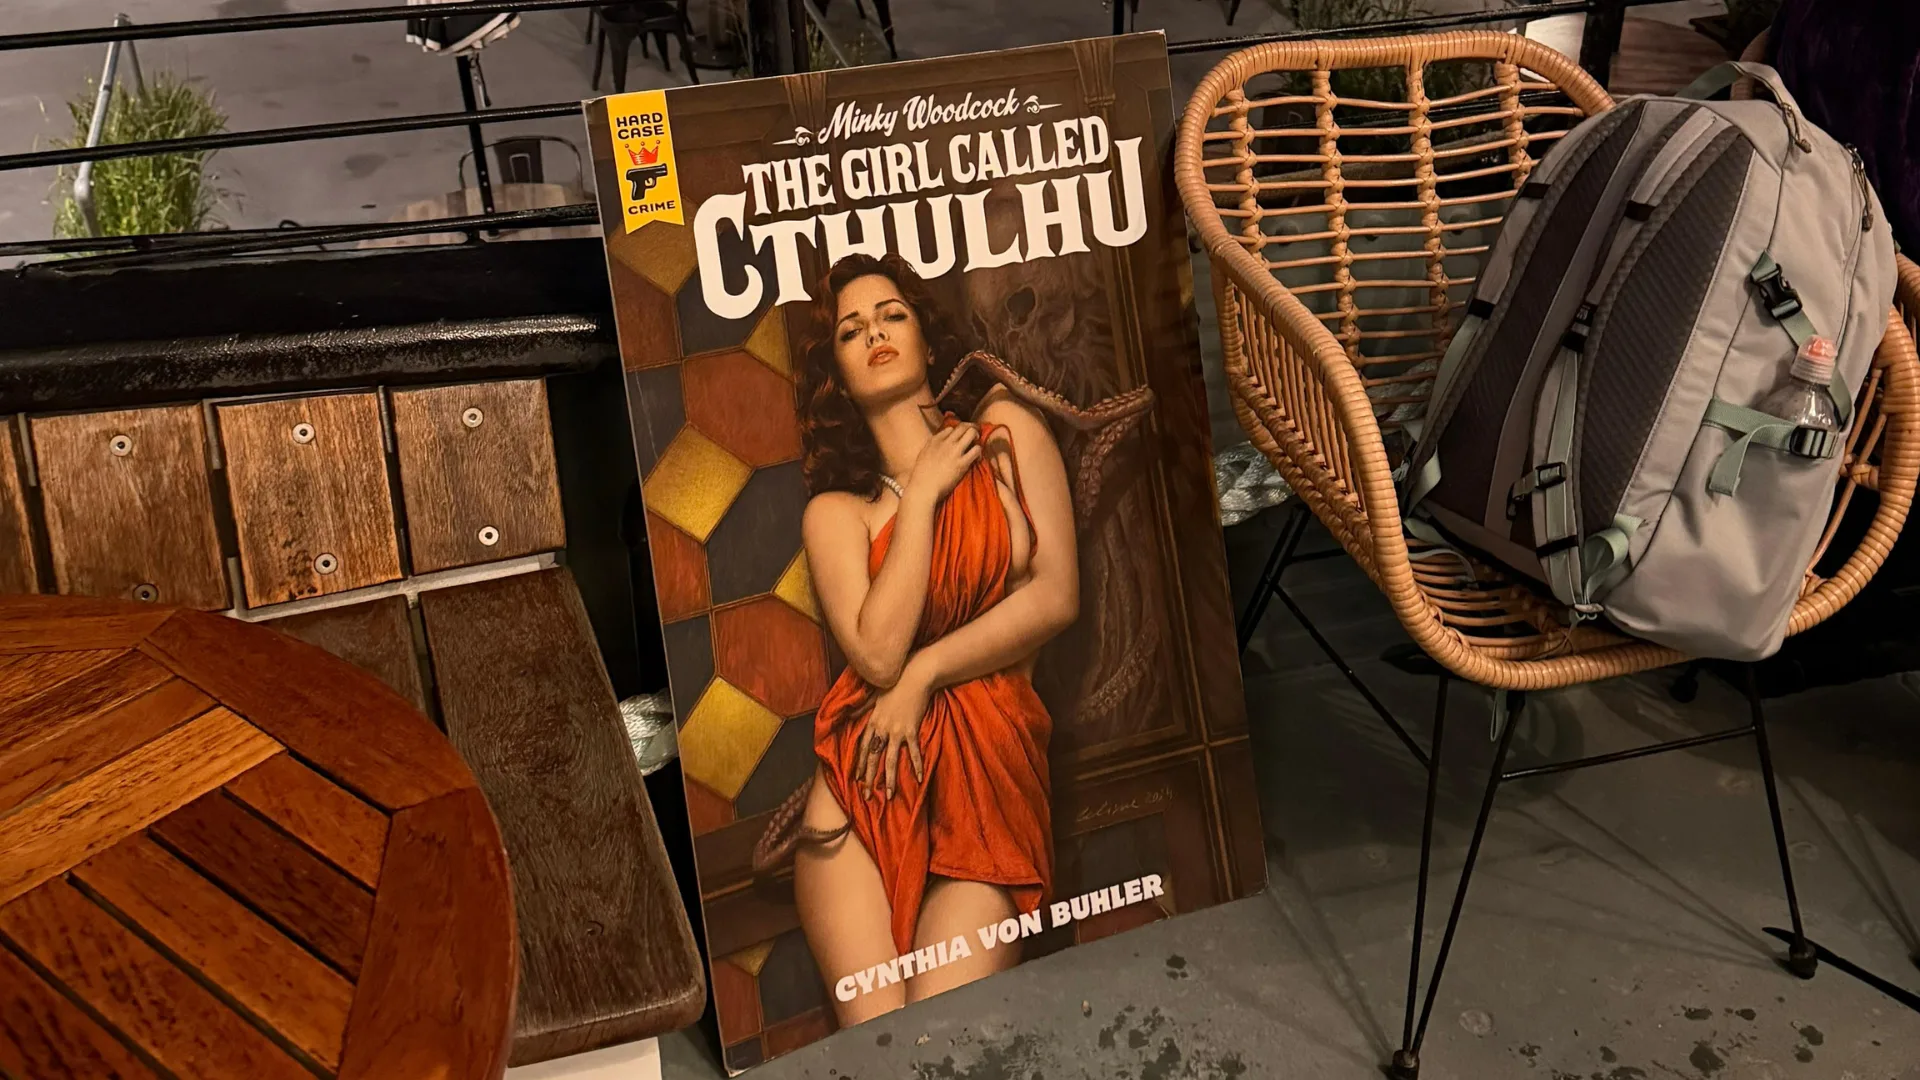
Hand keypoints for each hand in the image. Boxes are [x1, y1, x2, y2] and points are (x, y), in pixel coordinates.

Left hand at [854, 668, 931, 800]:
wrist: (914, 676)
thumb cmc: (895, 684)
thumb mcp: (874, 696)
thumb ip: (861, 709)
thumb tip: (848, 716)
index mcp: (872, 722)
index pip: (863, 748)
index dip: (860, 765)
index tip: (857, 779)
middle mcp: (882, 729)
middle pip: (873, 758)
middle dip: (870, 779)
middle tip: (867, 796)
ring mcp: (896, 731)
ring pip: (890, 760)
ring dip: (889, 779)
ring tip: (889, 795)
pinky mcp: (911, 730)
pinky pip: (913, 751)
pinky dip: (916, 765)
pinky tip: (919, 778)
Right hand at [904, 423, 979, 505]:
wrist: (923, 488)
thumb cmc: (920, 476)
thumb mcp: (923, 455)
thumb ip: (932, 447)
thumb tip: (939, 445)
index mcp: (935, 440)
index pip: (950, 428)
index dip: (957, 432)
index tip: (960, 438)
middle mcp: (945, 442)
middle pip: (963, 426)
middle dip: (971, 428)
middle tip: (975, 435)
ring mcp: (954, 451)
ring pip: (972, 433)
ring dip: (977, 437)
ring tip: (976, 444)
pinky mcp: (962, 463)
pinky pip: (977, 449)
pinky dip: (979, 452)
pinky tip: (977, 458)